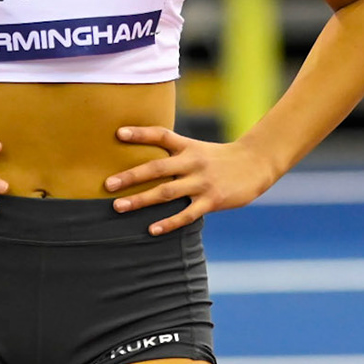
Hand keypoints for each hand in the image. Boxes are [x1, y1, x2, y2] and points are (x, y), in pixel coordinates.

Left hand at [103, 126, 277, 234]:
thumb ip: (174, 153)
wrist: (256, 164)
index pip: (160, 135)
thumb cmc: (219, 158)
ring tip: (118, 207)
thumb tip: (144, 161)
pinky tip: (152, 229)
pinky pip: (187, 214)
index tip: (118, 134)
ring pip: (166, 192)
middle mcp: (192, 162)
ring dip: (140, 200)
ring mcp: (202, 182)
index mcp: (187, 146)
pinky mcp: (213, 200)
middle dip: (130, 176)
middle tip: (107, 184)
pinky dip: (169, 222)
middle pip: (157, 167)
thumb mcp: (197, 149)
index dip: (140, 133)